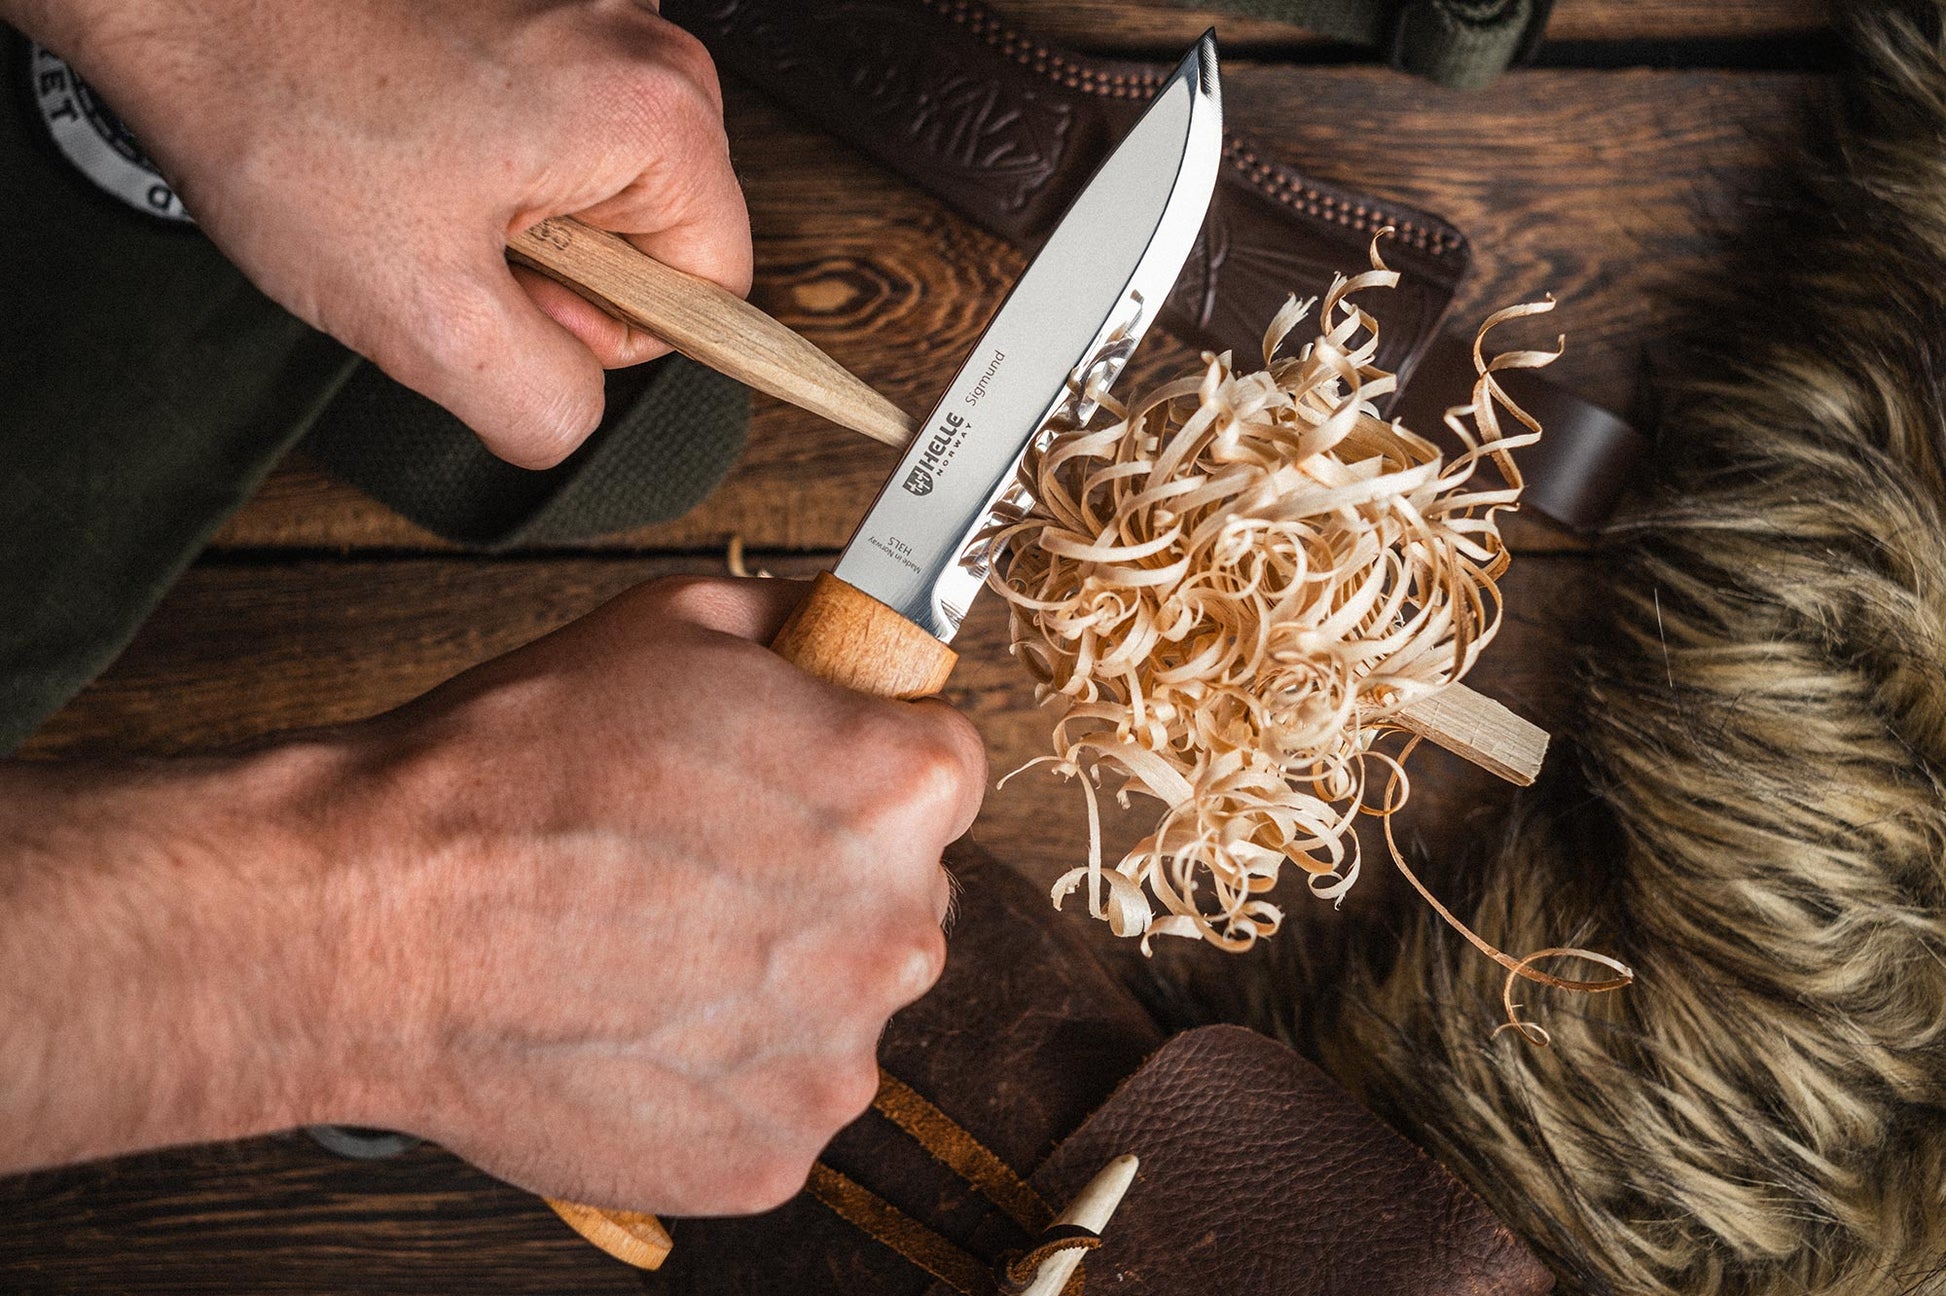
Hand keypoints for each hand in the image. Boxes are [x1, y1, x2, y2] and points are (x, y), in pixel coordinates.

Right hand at [0, 578, 986, 1214]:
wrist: (375, 919)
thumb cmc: (512, 769)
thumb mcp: (671, 624)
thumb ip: (801, 622)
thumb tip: (849, 627)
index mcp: (897, 790)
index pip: (949, 766)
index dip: (870, 756)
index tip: (811, 772)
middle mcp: (898, 933)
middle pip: (906, 892)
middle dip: (832, 871)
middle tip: (709, 860)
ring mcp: (836, 1060)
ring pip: (845, 1001)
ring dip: (782, 977)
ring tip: (657, 943)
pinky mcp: (771, 1154)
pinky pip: (781, 1096)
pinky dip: (727, 1069)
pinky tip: (639, 1019)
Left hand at [10, 0, 749, 466]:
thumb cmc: (283, 111)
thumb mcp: (426, 319)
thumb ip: (542, 405)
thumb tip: (575, 419)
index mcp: (657, 114)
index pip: (711, 293)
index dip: (603, 331)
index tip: (509, 287)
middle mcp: (639, 47)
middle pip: (656, 238)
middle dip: (556, 272)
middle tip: (445, 236)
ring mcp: (583, 17)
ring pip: (593, 193)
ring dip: (510, 219)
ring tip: (413, 185)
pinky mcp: (530, 11)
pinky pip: (546, 136)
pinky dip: (481, 161)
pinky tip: (406, 147)